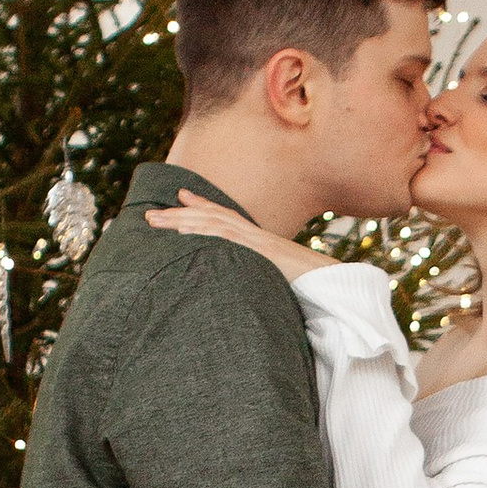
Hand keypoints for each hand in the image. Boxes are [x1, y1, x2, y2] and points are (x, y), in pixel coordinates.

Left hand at [146, 199, 327, 280]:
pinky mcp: (259, 252)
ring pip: (213, 224)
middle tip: (150, 215)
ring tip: (154, 221)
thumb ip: (263, 280)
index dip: (202, 207)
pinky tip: (181, 232)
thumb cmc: (314, 288)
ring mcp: (257, 242)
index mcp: (260, 243)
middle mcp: (256, 237)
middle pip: (212, 217)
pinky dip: (202, 232)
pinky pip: (226, 238)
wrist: (337, 285)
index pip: (225, 219)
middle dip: (179, 214)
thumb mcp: (281, 282)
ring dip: (180, 220)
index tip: (180, 198)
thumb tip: (253, 290)